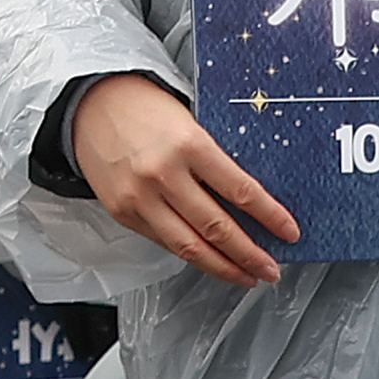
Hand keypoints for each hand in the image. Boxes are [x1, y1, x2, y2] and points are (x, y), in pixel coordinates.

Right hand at [70, 75, 297, 285]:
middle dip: (250, 255)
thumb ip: (213, 159)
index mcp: (188, 144)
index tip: (288, 231)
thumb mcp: (189, 121)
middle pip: (217, 228)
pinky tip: (208, 260)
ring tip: (246, 276)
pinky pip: (163, 242)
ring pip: (189, 246)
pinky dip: (190, 255)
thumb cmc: (143, 106)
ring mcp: (139, 197)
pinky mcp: (122, 212)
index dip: (270, 216)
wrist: (90, 102)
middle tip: (270, 268)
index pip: (240, 190)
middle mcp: (163, 174)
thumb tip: (249, 200)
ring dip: (223, 267)